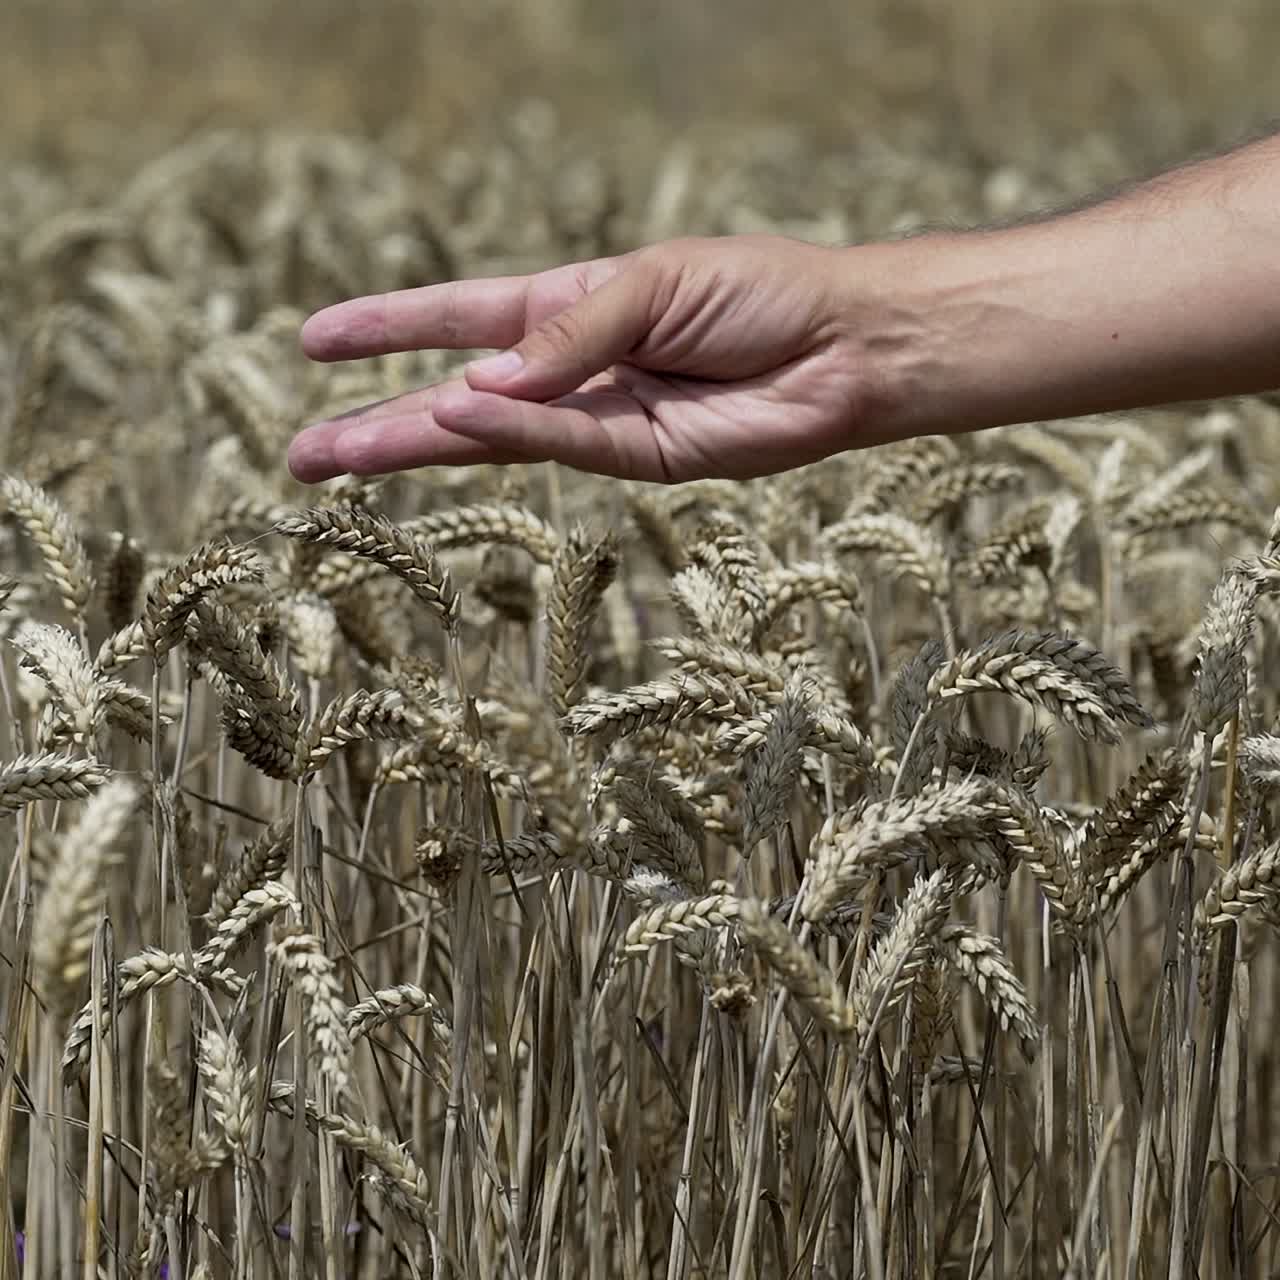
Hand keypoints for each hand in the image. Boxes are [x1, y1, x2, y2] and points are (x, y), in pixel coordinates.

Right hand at [287, 235, 909, 483]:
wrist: (842, 345)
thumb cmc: (760, 293)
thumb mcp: (653, 285)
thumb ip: (568, 334)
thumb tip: (479, 380)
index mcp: (571, 309)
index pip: (459, 317)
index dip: (388, 328)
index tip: (313, 338)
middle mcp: (573, 370)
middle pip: (457, 400)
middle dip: (379, 422)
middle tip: (304, 456)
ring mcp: (600, 419)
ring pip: (490, 436)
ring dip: (413, 446)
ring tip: (337, 461)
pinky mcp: (639, 458)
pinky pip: (561, 442)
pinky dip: (509, 429)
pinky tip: (450, 417)